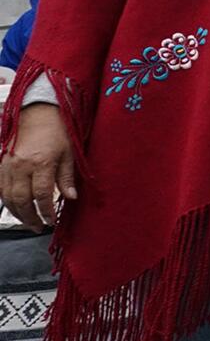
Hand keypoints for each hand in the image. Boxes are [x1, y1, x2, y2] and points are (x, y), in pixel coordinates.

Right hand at [0, 103, 76, 231]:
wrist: (37, 113)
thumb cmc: (57, 132)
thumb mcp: (69, 154)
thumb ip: (67, 177)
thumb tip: (71, 198)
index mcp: (40, 162)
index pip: (42, 195)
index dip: (47, 212)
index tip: (52, 221)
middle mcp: (20, 165)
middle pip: (21, 199)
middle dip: (30, 217)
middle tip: (39, 227)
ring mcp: (8, 165)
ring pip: (7, 196)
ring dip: (17, 213)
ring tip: (29, 222)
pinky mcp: (1, 164)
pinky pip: (0, 187)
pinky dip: (7, 201)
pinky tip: (16, 208)